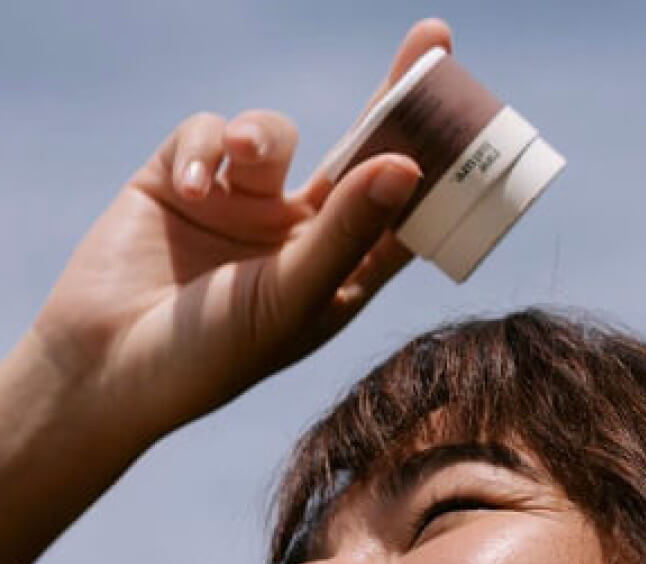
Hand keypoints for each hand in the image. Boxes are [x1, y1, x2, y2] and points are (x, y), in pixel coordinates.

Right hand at [30, 18, 451, 443]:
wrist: (105, 368)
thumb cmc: (209, 356)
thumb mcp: (289, 299)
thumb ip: (345, 233)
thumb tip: (408, 166)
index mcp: (335, 276)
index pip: (399, 211)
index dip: (437, 164)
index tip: (468, 114)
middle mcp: (295, 237)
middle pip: (357, 156)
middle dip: (389, 102)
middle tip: (432, 42)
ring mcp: (240, 207)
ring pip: (273, 135)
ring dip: (258, 133)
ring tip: (236, 157)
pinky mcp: (183, 181)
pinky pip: (206, 132)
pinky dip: (200, 147)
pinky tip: (187, 188)